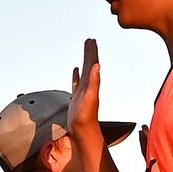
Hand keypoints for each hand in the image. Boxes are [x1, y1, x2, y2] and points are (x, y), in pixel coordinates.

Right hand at [67, 38, 103, 153]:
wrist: (83, 131)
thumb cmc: (86, 116)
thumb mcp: (90, 97)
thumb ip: (94, 81)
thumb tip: (97, 65)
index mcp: (92, 83)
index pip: (92, 63)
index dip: (92, 51)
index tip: (91, 40)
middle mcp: (89, 85)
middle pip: (89, 64)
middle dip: (90, 52)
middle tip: (89, 40)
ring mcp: (83, 91)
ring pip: (83, 71)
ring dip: (84, 61)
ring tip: (85, 51)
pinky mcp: (77, 97)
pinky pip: (76, 82)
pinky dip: (76, 75)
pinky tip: (75, 70)